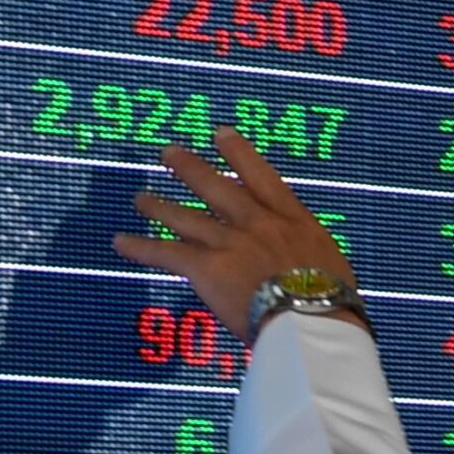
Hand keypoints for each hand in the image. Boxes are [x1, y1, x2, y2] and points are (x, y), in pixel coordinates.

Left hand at [112, 127, 353, 342]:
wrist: (315, 319)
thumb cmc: (334, 302)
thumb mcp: (332, 265)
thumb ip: (308, 256)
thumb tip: (306, 266)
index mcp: (293, 220)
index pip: (261, 176)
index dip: (238, 152)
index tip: (221, 133)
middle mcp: (257, 223)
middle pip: (215, 187)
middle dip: (189, 167)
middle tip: (169, 153)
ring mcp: (229, 242)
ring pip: (184, 217)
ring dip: (158, 205)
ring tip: (140, 197)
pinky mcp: (207, 267)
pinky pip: (165, 253)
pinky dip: (139, 247)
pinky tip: (119, 241)